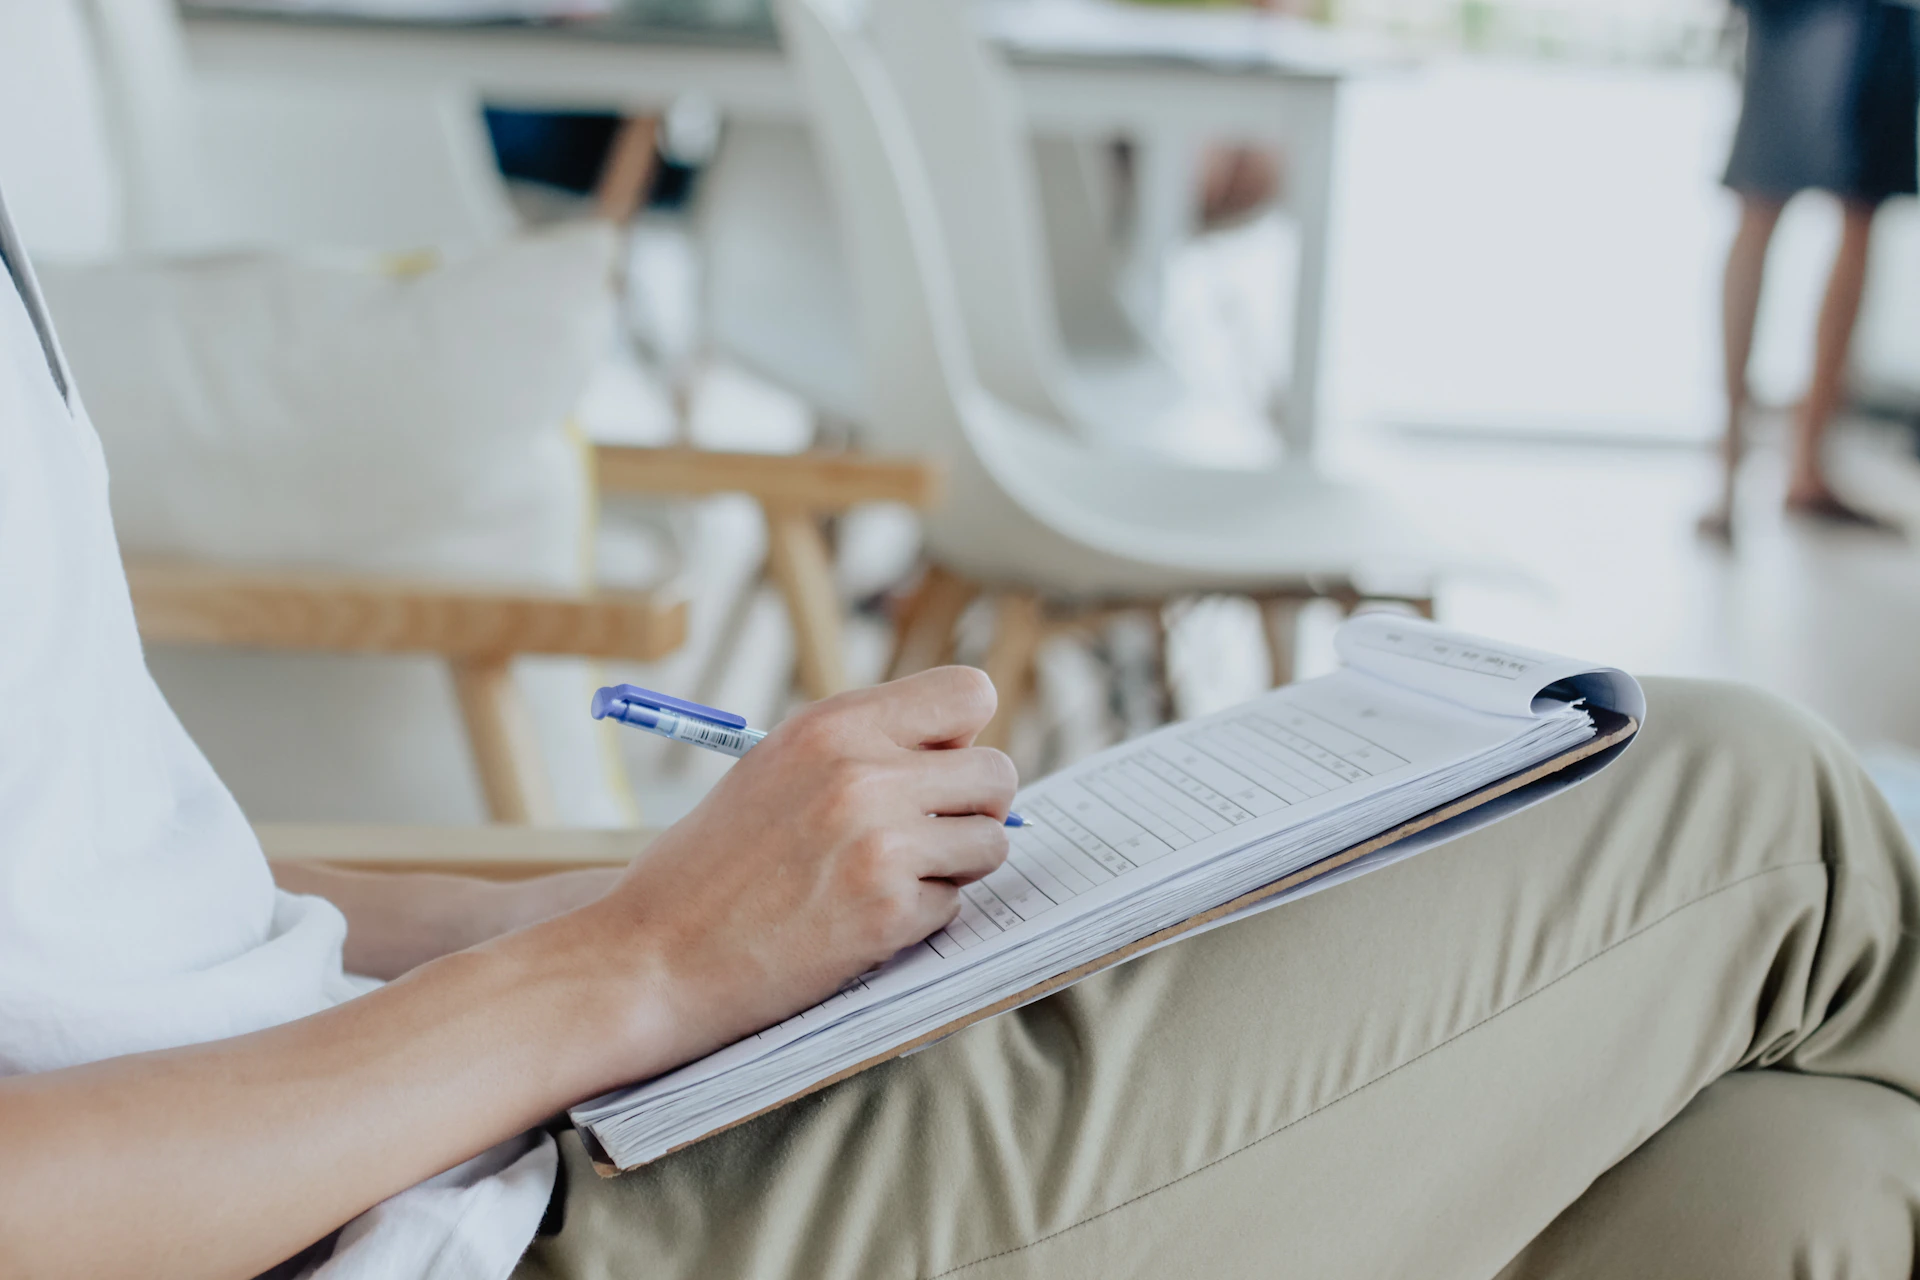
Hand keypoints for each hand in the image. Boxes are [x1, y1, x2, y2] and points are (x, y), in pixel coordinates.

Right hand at [568, 666, 1016, 1086]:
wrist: (651, 954)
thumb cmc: (709, 868)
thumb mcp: (778, 769)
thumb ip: (864, 749)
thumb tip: (959, 754)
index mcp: (833, 724)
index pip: (971, 692)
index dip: (963, 736)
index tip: (933, 768)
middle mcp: (863, 771)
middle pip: (999, 771)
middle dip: (972, 809)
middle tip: (924, 837)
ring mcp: (880, 841)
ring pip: (991, 842)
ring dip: (952, 868)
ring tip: (884, 881)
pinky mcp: (887, 911)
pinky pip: (955, 905)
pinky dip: (918, 919)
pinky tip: (857, 922)